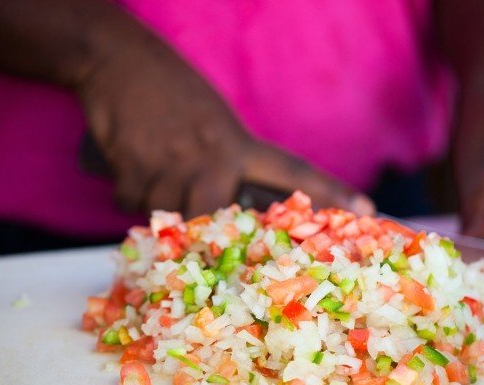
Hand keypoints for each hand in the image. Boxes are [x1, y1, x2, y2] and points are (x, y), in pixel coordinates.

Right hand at [76, 24, 372, 217]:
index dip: (329, 194)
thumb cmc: (170, 92)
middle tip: (190, 204)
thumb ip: (226, 163)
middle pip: (217, 220)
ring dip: (158, 198)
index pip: (293, 172)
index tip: (368, 212)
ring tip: (154, 160)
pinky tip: (132, 157)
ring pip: (168, 217)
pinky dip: (130, 188)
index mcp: (238, 143)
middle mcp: (213, 156)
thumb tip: (228, 211)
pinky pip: (133, 203)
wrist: (115, 59)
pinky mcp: (134, 169)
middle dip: (203, 226)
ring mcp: (174, 163)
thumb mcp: (213, 121)